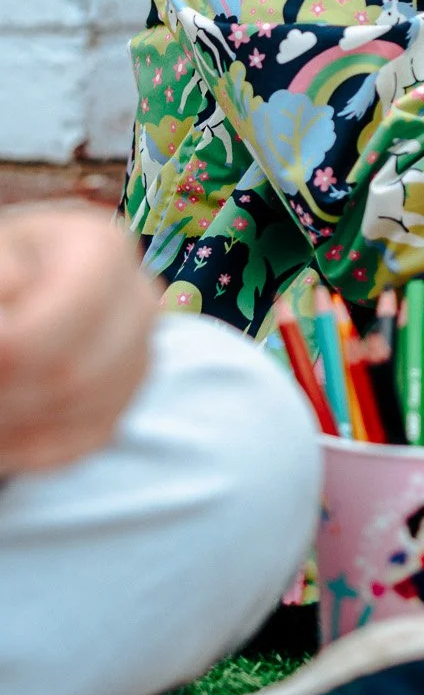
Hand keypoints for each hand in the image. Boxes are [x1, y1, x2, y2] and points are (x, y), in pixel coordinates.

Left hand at [0, 203, 159, 474]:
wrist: (23, 293)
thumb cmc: (5, 268)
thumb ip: (2, 270)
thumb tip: (11, 288)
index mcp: (104, 248)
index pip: (78, 307)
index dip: (18, 344)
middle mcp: (138, 300)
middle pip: (78, 369)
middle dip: (11, 387)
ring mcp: (139, 355)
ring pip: (80, 408)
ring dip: (17, 418)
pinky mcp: (124, 402)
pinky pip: (82, 440)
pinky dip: (30, 446)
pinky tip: (1, 427)